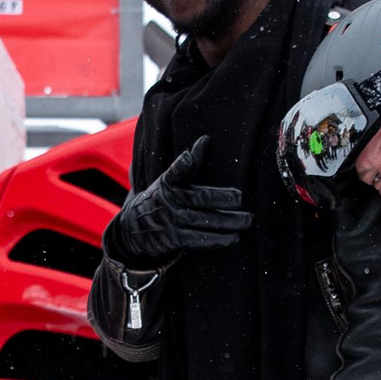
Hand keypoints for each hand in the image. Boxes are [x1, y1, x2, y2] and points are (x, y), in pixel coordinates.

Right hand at [103, 137, 252, 266]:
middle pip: (197, 198)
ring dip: (226, 222)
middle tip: (240, 198)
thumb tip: (206, 139)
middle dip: (220, 198)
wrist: (133, 228)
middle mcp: (169, 200)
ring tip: (247, 220)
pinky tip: (233, 237)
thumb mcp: (170, 179)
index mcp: (167, 182)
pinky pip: (198, 239)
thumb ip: (190, 164)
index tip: (187, 158)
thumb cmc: (161, 198)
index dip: (181, 165)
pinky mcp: (174, 239)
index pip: (174, 172)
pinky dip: (216, 239)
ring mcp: (171, 221)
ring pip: (202, 221)